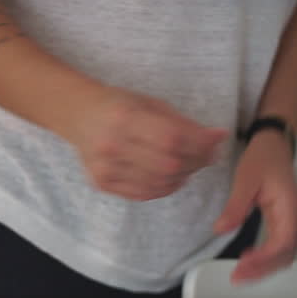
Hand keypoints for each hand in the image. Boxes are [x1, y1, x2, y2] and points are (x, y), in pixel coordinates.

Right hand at [64, 87, 228, 201]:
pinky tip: (172, 176)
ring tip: (189, 164)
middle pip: (169, 165)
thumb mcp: (149, 103)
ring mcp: (105, 168)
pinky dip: (166, 187)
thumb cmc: (118, 106)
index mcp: (124, 118)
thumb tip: (217, 138)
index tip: (217, 140)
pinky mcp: (102, 184)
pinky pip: (145, 194)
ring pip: (160, 184)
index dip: (200, 143)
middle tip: (207, 154)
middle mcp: (112, 145)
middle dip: (197, 161)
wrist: (78, 116)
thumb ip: (182, 123)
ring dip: (184, 176)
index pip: (173, 138)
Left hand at [213, 133, 296, 283]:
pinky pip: (279, 246)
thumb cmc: (262, 160)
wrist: (274, 146)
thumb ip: (235, 206)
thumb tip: (221, 230)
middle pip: (285, 254)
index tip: (241, 267)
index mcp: (290, 208)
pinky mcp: (286, 222)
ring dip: (264, 267)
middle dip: (263, 270)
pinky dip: (266, 258)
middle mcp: (296, 218)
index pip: (282, 243)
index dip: (264, 260)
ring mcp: (293, 221)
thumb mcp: (245, 180)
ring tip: (240, 273)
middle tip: (236, 277)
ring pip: (284, 254)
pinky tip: (248, 259)